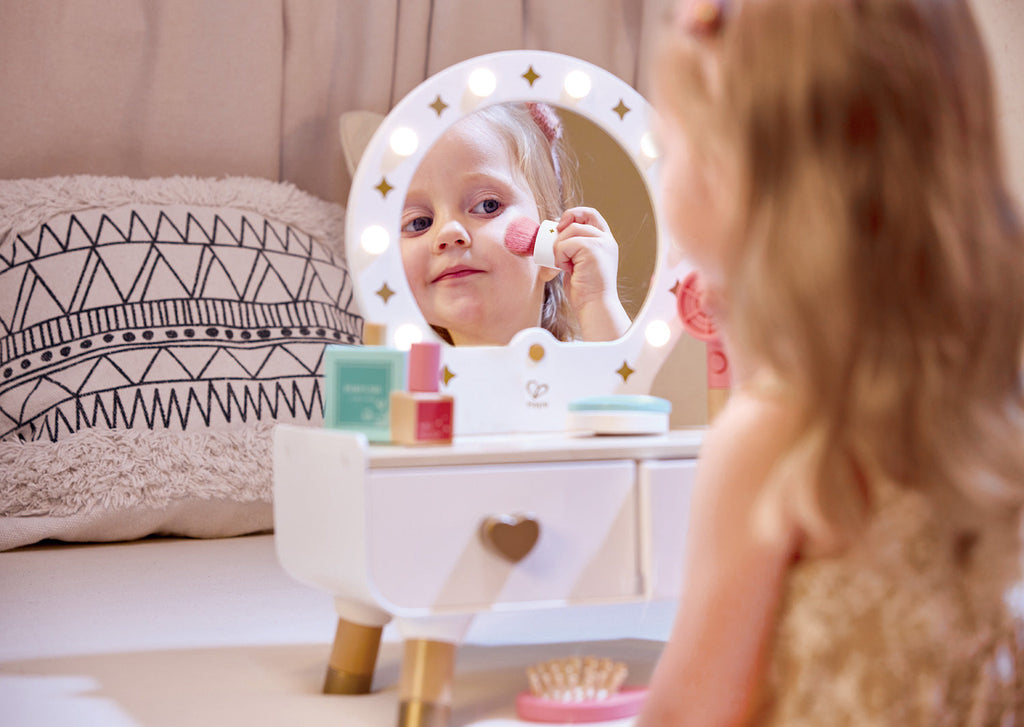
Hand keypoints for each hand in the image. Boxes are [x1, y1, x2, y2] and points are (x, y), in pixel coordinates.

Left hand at [553, 207, 630, 340]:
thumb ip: (573, 248)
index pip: (590, 214)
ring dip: (559, 248)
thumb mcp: (578, 263)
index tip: (560, 225)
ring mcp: (601, 243)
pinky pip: (565, 244)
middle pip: (578, 219)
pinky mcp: (593, 249)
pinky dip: (559, 256)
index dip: (574, 214)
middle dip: (561, 229)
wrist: (594, 307)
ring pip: (570, 231)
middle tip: (555, 247)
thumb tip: (553, 236)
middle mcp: (606, 240)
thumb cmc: (584, 290)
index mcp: (605, 242)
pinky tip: (566, 270)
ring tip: (563, 266)